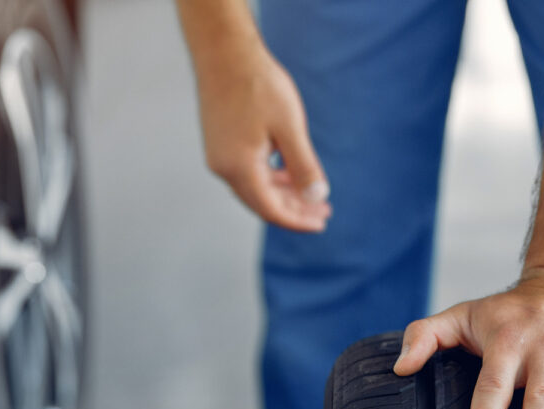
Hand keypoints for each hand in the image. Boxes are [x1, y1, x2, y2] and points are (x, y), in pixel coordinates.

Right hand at [193, 42, 330, 231]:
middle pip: (263, 203)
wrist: (223, 51)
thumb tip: (318, 197)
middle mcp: (223, 167)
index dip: (298, 220)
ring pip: (256, 188)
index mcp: (239, 167)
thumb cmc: (258, 85)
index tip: (322, 222)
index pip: (272, 209)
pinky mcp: (220, 144)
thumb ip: (304, 166)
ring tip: (312, 195)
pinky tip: (290, 175)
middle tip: (324, 211)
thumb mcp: (290, 128)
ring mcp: (219, 156)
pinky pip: (248, 173)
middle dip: (295, 210)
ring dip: (284, 194)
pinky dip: (271, 179)